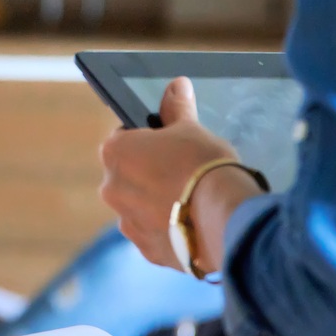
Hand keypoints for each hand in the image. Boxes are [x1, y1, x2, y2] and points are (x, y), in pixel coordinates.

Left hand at [98, 77, 244, 268]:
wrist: (223, 219)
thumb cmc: (203, 165)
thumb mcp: (191, 128)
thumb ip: (176, 107)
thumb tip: (176, 85)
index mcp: (115, 152)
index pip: (124, 137)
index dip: (148, 139)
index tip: (170, 145)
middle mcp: (112, 189)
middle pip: (129, 174)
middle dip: (151, 173)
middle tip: (184, 171)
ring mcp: (128, 223)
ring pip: (140, 206)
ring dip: (158, 203)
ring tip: (192, 200)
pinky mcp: (147, 250)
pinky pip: (154, 234)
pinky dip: (169, 229)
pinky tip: (193, 223)